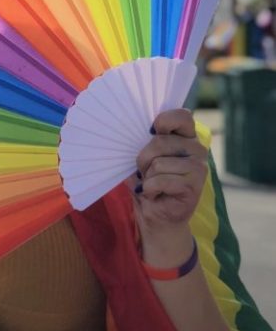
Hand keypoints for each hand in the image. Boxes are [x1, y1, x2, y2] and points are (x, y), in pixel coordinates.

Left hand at [128, 109, 207, 265]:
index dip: (164, 120)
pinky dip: (150, 189)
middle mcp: (197, 150)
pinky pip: (160, 181)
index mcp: (186, 137)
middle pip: (159, 142)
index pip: (182, 116)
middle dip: (143, 159)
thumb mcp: (143, 157)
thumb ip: (145, 141)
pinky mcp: (195, 186)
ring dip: (147, 177)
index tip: (151, 130)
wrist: (155, 214)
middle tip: (145, 171)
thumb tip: (133, 130)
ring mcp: (199, 168)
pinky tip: (156, 194)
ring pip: (158, 163)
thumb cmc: (147, 181)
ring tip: (153, 184)